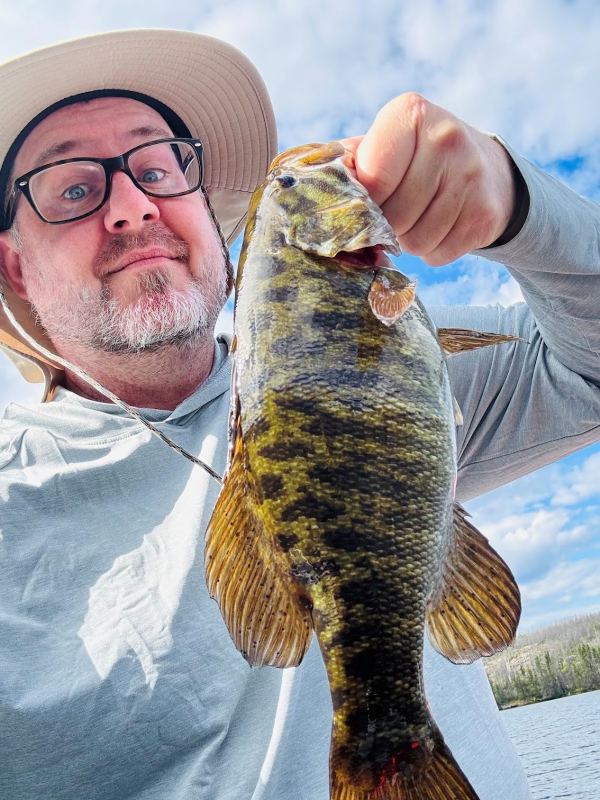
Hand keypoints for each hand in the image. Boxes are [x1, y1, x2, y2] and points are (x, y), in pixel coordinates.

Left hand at [343, 93, 515, 265]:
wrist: (487, 169)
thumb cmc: (415, 159)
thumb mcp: (384, 144)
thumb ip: (349, 163)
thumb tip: (314, 191)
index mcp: (410, 114)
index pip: (372, 180)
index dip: (364, 203)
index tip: (368, 202)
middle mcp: (446, 138)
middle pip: (394, 216)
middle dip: (387, 225)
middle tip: (394, 213)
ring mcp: (471, 176)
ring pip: (416, 241)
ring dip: (408, 241)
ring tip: (416, 219)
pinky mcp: (486, 214)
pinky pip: (438, 254)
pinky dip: (431, 252)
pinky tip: (439, 228)